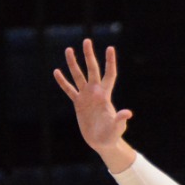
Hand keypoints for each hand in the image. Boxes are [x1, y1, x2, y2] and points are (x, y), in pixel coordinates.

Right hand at [54, 39, 135, 168]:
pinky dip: (63, 82)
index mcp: (105, 95)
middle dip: (89, 56)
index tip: (110, 48)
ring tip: (68, 49)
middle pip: (92, 70)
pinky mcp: (78, 104)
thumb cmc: (112, 136)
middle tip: (86, 41)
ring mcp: (86, 97)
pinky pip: (69, 90)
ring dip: (73, 64)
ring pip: (78, 76)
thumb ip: (120, 119)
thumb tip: (128, 113)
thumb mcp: (117, 128)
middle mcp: (95, 92)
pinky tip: (56, 71)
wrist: (102, 142)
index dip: (110, 62)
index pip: (109, 75)